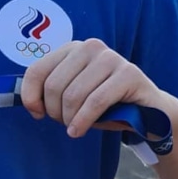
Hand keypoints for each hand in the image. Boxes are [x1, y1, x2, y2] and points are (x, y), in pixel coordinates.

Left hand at [20, 39, 165, 138]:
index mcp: (72, 49)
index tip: (37, 114)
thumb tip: (30, 105)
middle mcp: (90, 47)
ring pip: (73, 94)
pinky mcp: (129, 73)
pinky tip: (78, 131)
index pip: (37, 71)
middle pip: (54, 85)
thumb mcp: (72, 97)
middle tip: (64, 123)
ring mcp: (111, 58)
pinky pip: (95, 101)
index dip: (31, 97)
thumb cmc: (105, 105)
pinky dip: (83, 121)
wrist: (148, 112)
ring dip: (69, 119)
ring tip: (75, 127)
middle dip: (54, 111)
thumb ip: (49, 94)